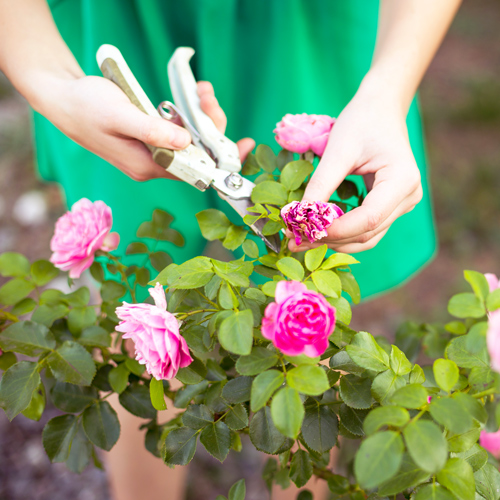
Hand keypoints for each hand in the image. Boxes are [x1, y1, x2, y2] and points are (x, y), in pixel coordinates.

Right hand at [39, 76, 253, 181]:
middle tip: (208, 96)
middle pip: (196, 154)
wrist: (63, 99)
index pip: (194, 171)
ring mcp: (152, 152)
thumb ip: (153, 131)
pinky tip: (192, 97)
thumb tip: (187, 143)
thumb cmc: (86, 107)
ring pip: (190, 141)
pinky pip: (179, 132)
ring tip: (202, 91)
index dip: (221, 161)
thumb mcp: (120, 116)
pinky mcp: (151, 139)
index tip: (244, 147)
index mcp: (146, 166)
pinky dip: (189, 116)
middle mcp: (152, 164)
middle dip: (210, 127)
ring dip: (201, 117)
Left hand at [288, 79, 422, 253]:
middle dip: (330, 239)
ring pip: (367, 237)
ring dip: (335, 241)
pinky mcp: (391, 207)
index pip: (368, 219)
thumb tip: (299, 216)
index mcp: (403, 180)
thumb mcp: (337, 150)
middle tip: (294, 241)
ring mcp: (402, 204)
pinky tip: (318, 231)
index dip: (336, 230)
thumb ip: (321, 184)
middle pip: (368, 233)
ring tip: (302, 240)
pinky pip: (366, 229)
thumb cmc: (361, 122)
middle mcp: (408, 197)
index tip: (304, 231)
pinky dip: (342, 233)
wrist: (380, 109)